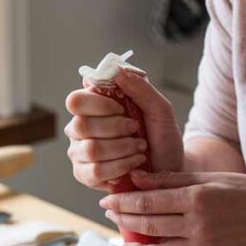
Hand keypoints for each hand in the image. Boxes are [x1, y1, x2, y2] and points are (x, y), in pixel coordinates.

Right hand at [64, 69, 183, 190]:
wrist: (170, 169)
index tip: (122, 109)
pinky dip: (120, 167)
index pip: (76, 100)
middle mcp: (79, 128)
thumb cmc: (161, 138)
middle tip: (135, 131)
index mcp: (92, 107)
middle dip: (115, 129)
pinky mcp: (84, 175)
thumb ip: (140, 88)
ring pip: (90, 149)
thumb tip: (117, 70)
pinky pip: (95, 171)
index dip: (99, 105)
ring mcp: (79, 152)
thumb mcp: (160, 109)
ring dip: (123, 149)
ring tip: (139, 149)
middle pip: (80, 125)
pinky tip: (133, 165)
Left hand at [99, 170, 245, 245]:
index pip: (150, 199)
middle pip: (148, 221)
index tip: (109, 196)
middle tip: (107, 209)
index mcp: (197, 196)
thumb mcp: (211, 177)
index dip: (125, 200)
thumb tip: (139, 177)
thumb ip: (172, 179)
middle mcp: (196, 222)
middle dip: (123, 216)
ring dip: (132, 236)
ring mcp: (200, 242)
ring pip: (155, 243)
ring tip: (118, 226)